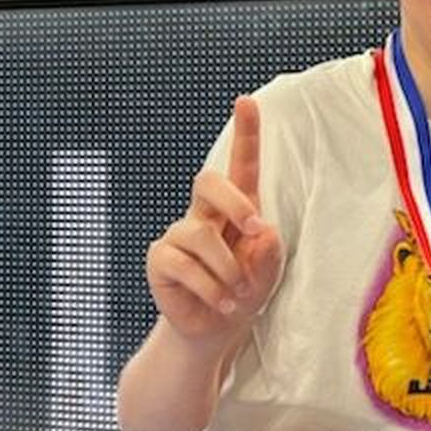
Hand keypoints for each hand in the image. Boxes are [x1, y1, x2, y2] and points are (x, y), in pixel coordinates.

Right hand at [146, 96, 283, 341]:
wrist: (216, 329)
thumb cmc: (245, 292)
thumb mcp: (268, 272)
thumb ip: (269, 250)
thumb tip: (261, 229)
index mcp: (236, 209)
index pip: (240, 165)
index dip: (245, 133)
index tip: (247, 101)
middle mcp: (204, 214)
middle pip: (209, 180)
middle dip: (235, 200)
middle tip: (255, 228)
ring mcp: (178, 234)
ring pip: (202, 235)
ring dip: (229, 269)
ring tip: (237, 292)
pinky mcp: (161, 259)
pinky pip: (186, 265)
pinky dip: (212, 288)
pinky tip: (222, 303)